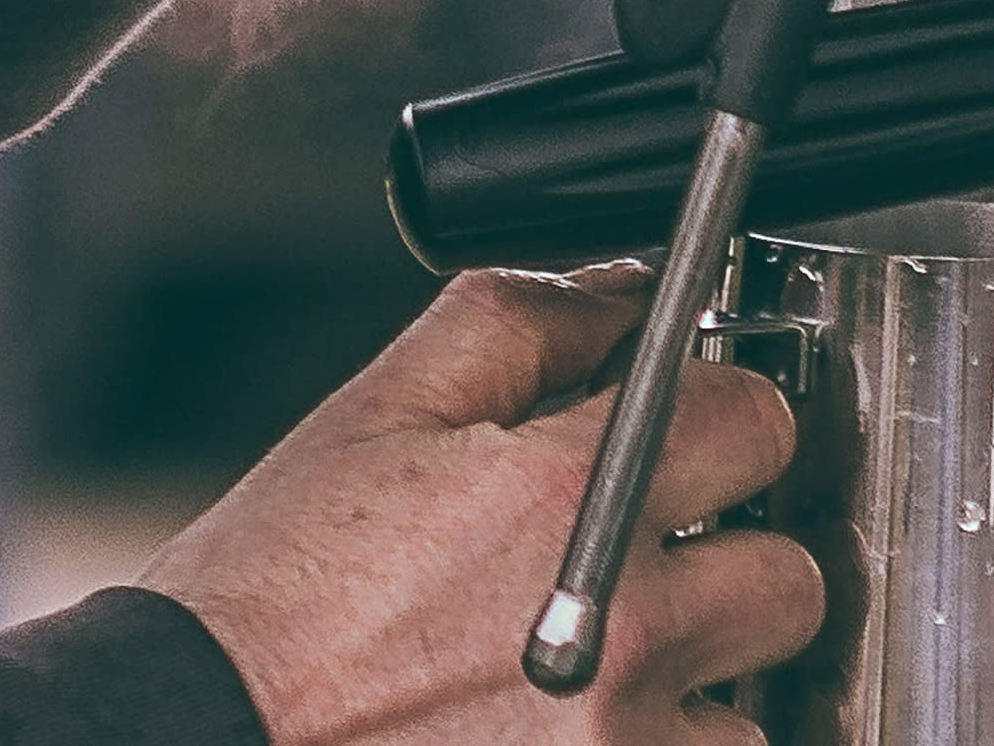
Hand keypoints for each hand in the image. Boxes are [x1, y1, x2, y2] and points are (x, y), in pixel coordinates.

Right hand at [140, 268, 821, 743]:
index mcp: (568, 500)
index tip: (692, 429)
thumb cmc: (270, 597)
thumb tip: (617, 291)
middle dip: (725, 551)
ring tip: (596, 662)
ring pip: (758, 697)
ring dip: (699, 674)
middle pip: (789, 573)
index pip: (752, 418)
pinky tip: (572, 725)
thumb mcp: (370, 414)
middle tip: (645, 558)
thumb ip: (510, 324)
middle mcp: (626, 633)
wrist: (204, 736)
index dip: (718, 411)